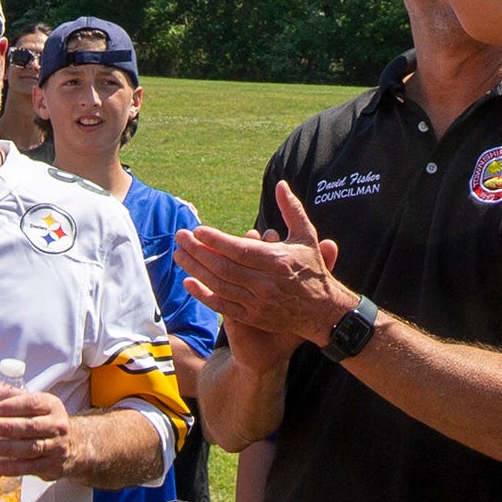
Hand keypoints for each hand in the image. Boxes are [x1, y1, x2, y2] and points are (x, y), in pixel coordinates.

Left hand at [0, 380, 76, 478]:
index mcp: (52, 406)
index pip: (32, 403)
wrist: (74, 445)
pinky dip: (13, 468)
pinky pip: (31, 467)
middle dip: (7, 427)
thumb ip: (6, 397)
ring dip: (8, 448)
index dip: (11, 406)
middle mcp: (57, 425)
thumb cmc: (45, 421)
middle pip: (31, 426)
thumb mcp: (32, 405)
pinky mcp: (53, 466)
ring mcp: (57, 447)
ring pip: (32, 448)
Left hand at [179, 184, 354, 355]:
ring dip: (195, 269)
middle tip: (180, 237)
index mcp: (276, 261)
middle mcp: (264, 283)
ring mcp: (257, 302)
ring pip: (218, 284)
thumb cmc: (313, 269)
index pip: (238, 249)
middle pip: (222, 266)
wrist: (323, 312)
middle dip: (197, 251)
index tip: (197, 230)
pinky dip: (203, 295)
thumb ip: (291, 210)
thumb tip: (281, 184)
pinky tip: (189, 283)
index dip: (215, 240)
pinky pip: (221, 305)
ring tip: (178, 255)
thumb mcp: (307, 237)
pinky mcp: (253, 317)